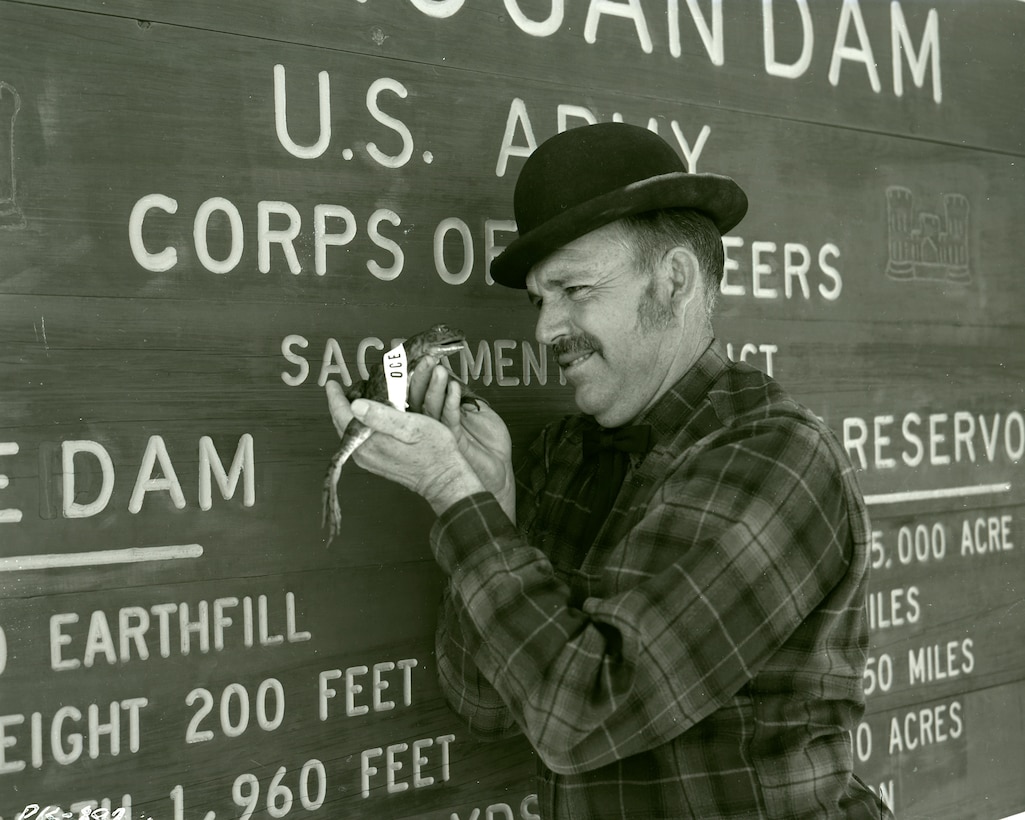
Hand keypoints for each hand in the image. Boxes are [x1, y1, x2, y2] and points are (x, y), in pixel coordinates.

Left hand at [326, 380, 484, 514]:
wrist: (444, 479)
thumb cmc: (433, 451)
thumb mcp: (411, 426)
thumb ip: (381, 415)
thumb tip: (355, 404)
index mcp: (368, 442)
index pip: (342, 415)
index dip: (336, 397)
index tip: (332, 384)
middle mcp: (363, 453)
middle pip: (343, 423)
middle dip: (343, 403)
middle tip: (348, 387)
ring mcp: (369, 459)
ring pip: (351, 431)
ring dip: (352, 413)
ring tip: (359, 397)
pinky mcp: (376, 462)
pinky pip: (360, 439)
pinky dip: (362, 424)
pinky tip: (372, 416)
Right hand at [414, 361, 514, 520]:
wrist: (500, 470)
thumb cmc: (487, 444)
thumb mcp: (474, 408)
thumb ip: (460, 392)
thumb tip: (447, 370)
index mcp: (437, 416)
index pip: (421, 392)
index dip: (419, 375)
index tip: (420, 355)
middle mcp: (434, 425)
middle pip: (419, 398)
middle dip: (421, 377)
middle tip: (425, 359)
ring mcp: (442, 434)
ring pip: (430, 408)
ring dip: (434, 387)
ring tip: (437, 368)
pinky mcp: (454, 442)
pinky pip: (450, 420)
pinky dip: (452, 402)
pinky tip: (454, 388)